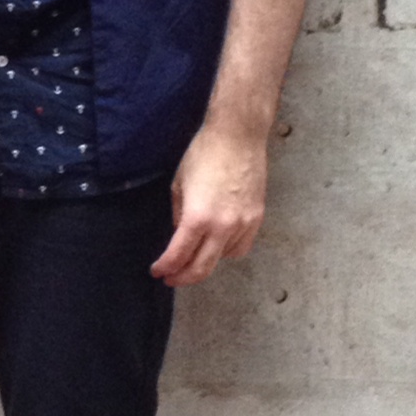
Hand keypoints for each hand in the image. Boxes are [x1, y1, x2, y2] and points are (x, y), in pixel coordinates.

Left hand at [151, 121, 268, 287]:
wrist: (238, 136)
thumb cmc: (204, 154)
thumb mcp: (179, 184)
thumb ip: (178, 215)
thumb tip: (179, 235)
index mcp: (197, 218)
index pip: (178, 255)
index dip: (165, 268)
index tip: (158, 272)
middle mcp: (222, 227)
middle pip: (201, 268)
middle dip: (182, 277)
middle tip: (172, 278)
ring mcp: (242, 224)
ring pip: (222, 260)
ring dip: (204, 263)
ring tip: (193, 257)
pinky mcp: (257, 219)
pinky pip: (241, 248)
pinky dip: (227, 252)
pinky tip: (217, 246)